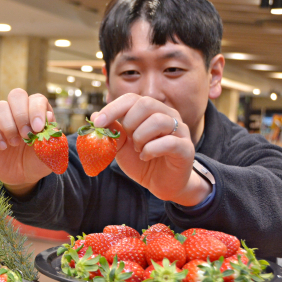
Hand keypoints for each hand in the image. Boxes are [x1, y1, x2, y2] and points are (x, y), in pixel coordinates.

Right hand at [0, 89, 54, 194]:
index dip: (36, 110)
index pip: (36, 99)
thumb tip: (48, 115)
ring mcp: (2, 120)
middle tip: (26, 135)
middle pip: (16, 95)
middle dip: (21, 115)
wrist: (24, 177)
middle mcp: (19, 112)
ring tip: (15, 144)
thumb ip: (52, 136)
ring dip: (8, 126)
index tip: (37, 129)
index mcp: (37, 112)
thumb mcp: (50, 154)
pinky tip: (2, 147)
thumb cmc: (38, 161)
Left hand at [92, 94, 210, 205]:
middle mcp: (167, 115)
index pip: (131, 98)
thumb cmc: (142, 161)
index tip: (98, 123)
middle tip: (128, 139)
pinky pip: (168, 142)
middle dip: (130, 123)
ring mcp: (179, 130)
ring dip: (141, 137)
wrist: (161, 183)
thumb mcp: (121, 146)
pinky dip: (151, 150)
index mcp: (151, 111)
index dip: (113, 108)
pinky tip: (146, 157)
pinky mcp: (186, 148)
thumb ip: (112, 131)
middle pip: (146, 103)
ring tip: (138, 149)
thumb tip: (94, 115)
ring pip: (158, 120)